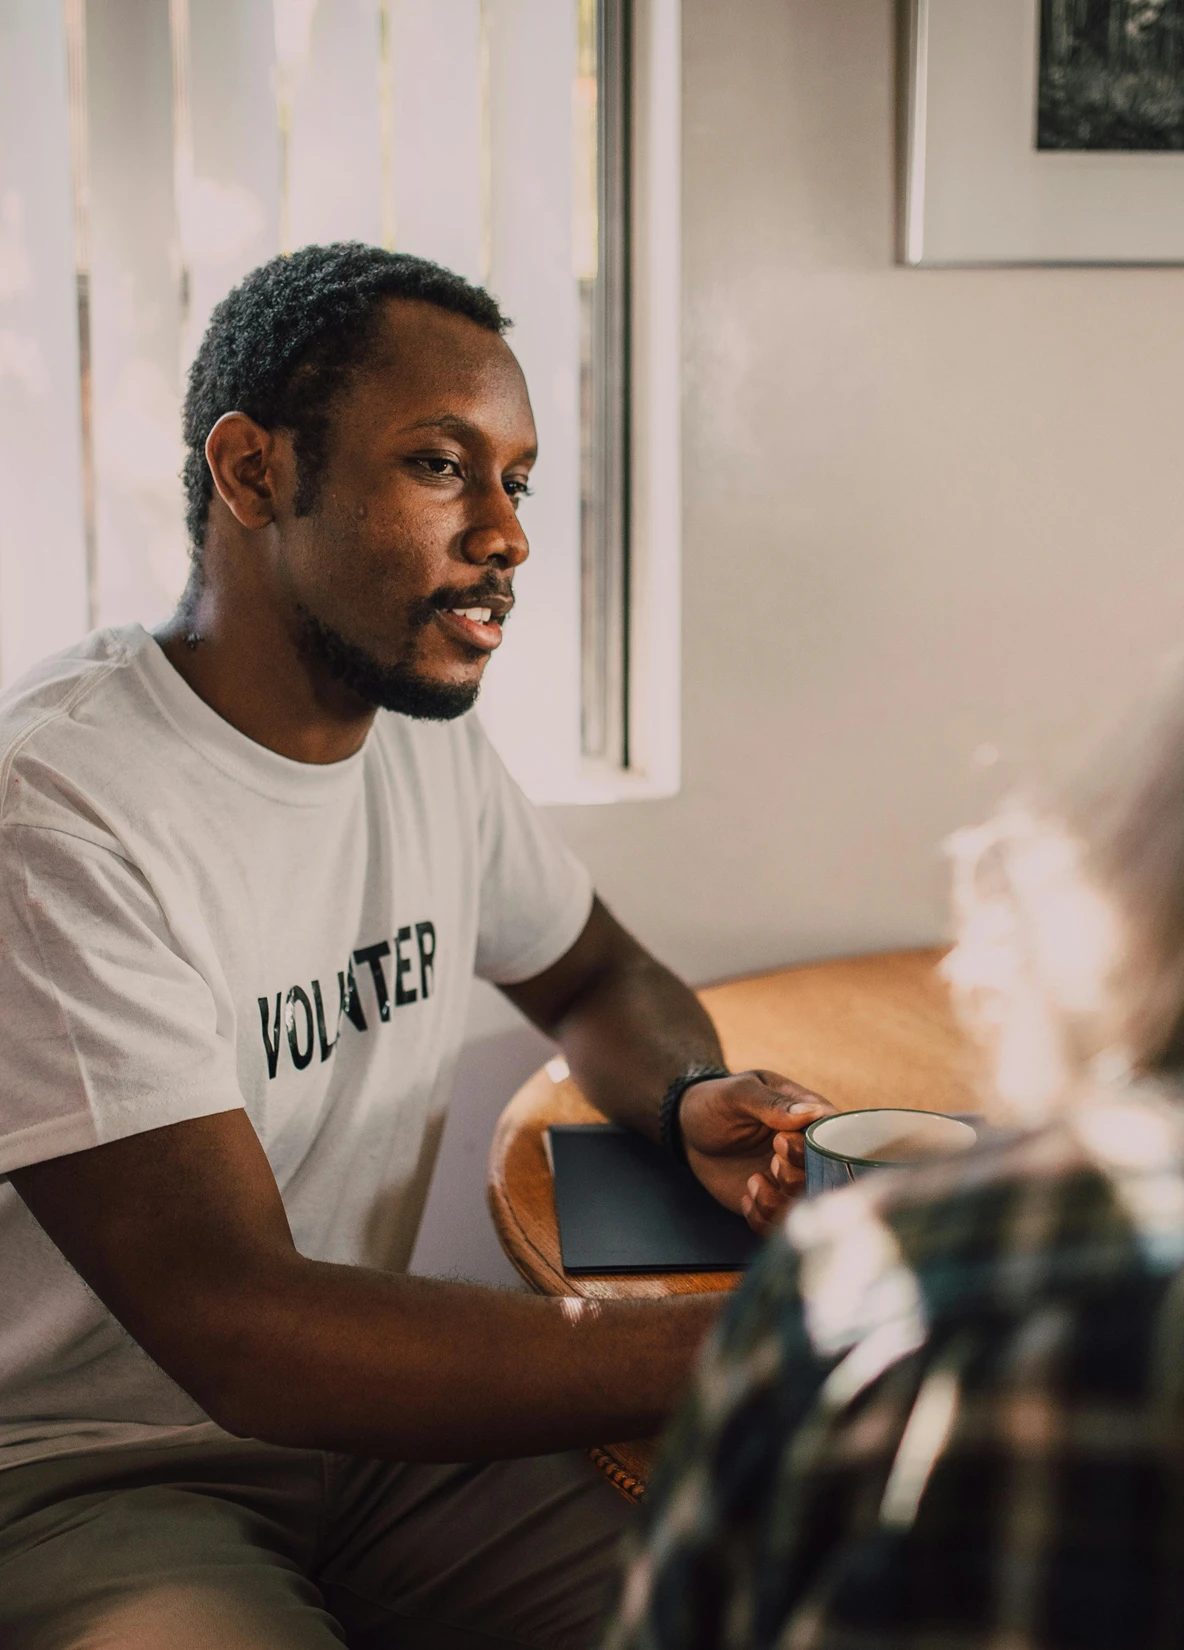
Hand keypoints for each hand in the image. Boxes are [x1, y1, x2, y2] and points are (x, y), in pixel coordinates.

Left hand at [679, 1070, 834, 1237]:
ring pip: (803, 1207)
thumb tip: (811, 1112)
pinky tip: (746, 1196)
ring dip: (778, 1203)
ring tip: (753, 1182)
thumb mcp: (738, 1094)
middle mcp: (807, 1153)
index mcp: (809, 1118)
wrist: (688, 1130)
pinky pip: (778, 1224)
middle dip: (794, 1179)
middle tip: (770, 1162)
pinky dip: (763, 1218)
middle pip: (824, 1180)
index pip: (834, 1142)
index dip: (812, 1150)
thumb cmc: (715, 1102)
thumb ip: (773, 1104)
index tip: (779, 1142)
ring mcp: (790, 1180)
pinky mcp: (772, 1201)